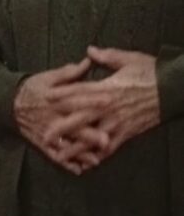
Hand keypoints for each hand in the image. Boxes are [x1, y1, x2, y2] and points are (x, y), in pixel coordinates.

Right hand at [14, 59, 108, 174]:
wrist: (9, 105)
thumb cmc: (32, 89)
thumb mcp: (48, 77)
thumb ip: (68, 72)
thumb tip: (88, 62)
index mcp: (56, 98)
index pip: (76, 98)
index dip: (92, 100)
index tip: (109, 101)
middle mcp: (52, 117)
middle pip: (73, 126)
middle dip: (88, 135)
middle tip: (106, 141)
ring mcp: (47, 133)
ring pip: (65, 144)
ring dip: (80, 153)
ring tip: (95, 160)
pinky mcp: (42, 143)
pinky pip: (54, 155)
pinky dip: (65, 163)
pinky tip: (77, 170)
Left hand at [45, 47, 160, 170]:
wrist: (173, 89)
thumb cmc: (152, 72)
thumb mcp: (129, 59)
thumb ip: (107, 57)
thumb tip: (89, 51)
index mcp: (107, 88)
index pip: (79, 92)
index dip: (61, 95)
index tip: (46, 98)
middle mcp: (108, 108)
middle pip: (79, 119)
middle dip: (61, 128)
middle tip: (44, 136)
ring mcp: (116, 123)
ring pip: (91, 138)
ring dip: (74, 148)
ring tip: (59, 155)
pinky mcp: (126, 133)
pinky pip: (109, 148)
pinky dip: (97, 156)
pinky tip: (86, 164)